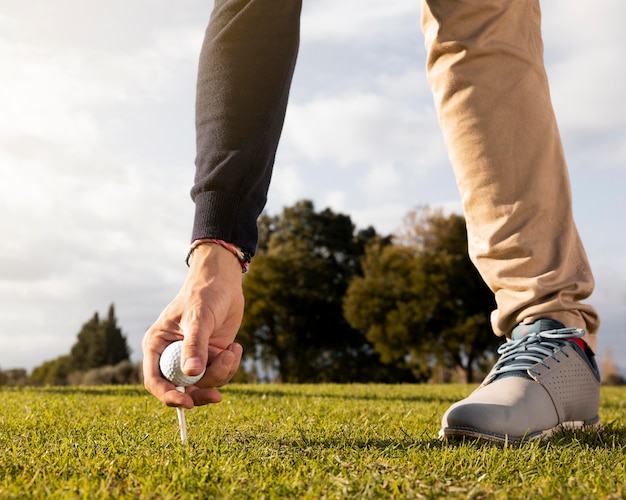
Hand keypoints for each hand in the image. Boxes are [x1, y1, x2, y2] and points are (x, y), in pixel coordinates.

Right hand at [142, 243, 244, 407]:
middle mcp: (172, 356)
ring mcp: (193, 358)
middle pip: (180, 389)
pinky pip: (220, 375)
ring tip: (232, 351)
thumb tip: (191, 374)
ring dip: (221, 373)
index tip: (187, 402)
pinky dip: (230, 366)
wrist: (224, 283)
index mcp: (157, 346)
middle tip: (217, 397)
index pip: (155, 380)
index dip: (168, 395)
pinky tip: (235, 348)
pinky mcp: (211, 357)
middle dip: (200, 393)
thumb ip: (195, 345)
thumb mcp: (198, 318)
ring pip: (204, 384)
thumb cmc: (204, 294)